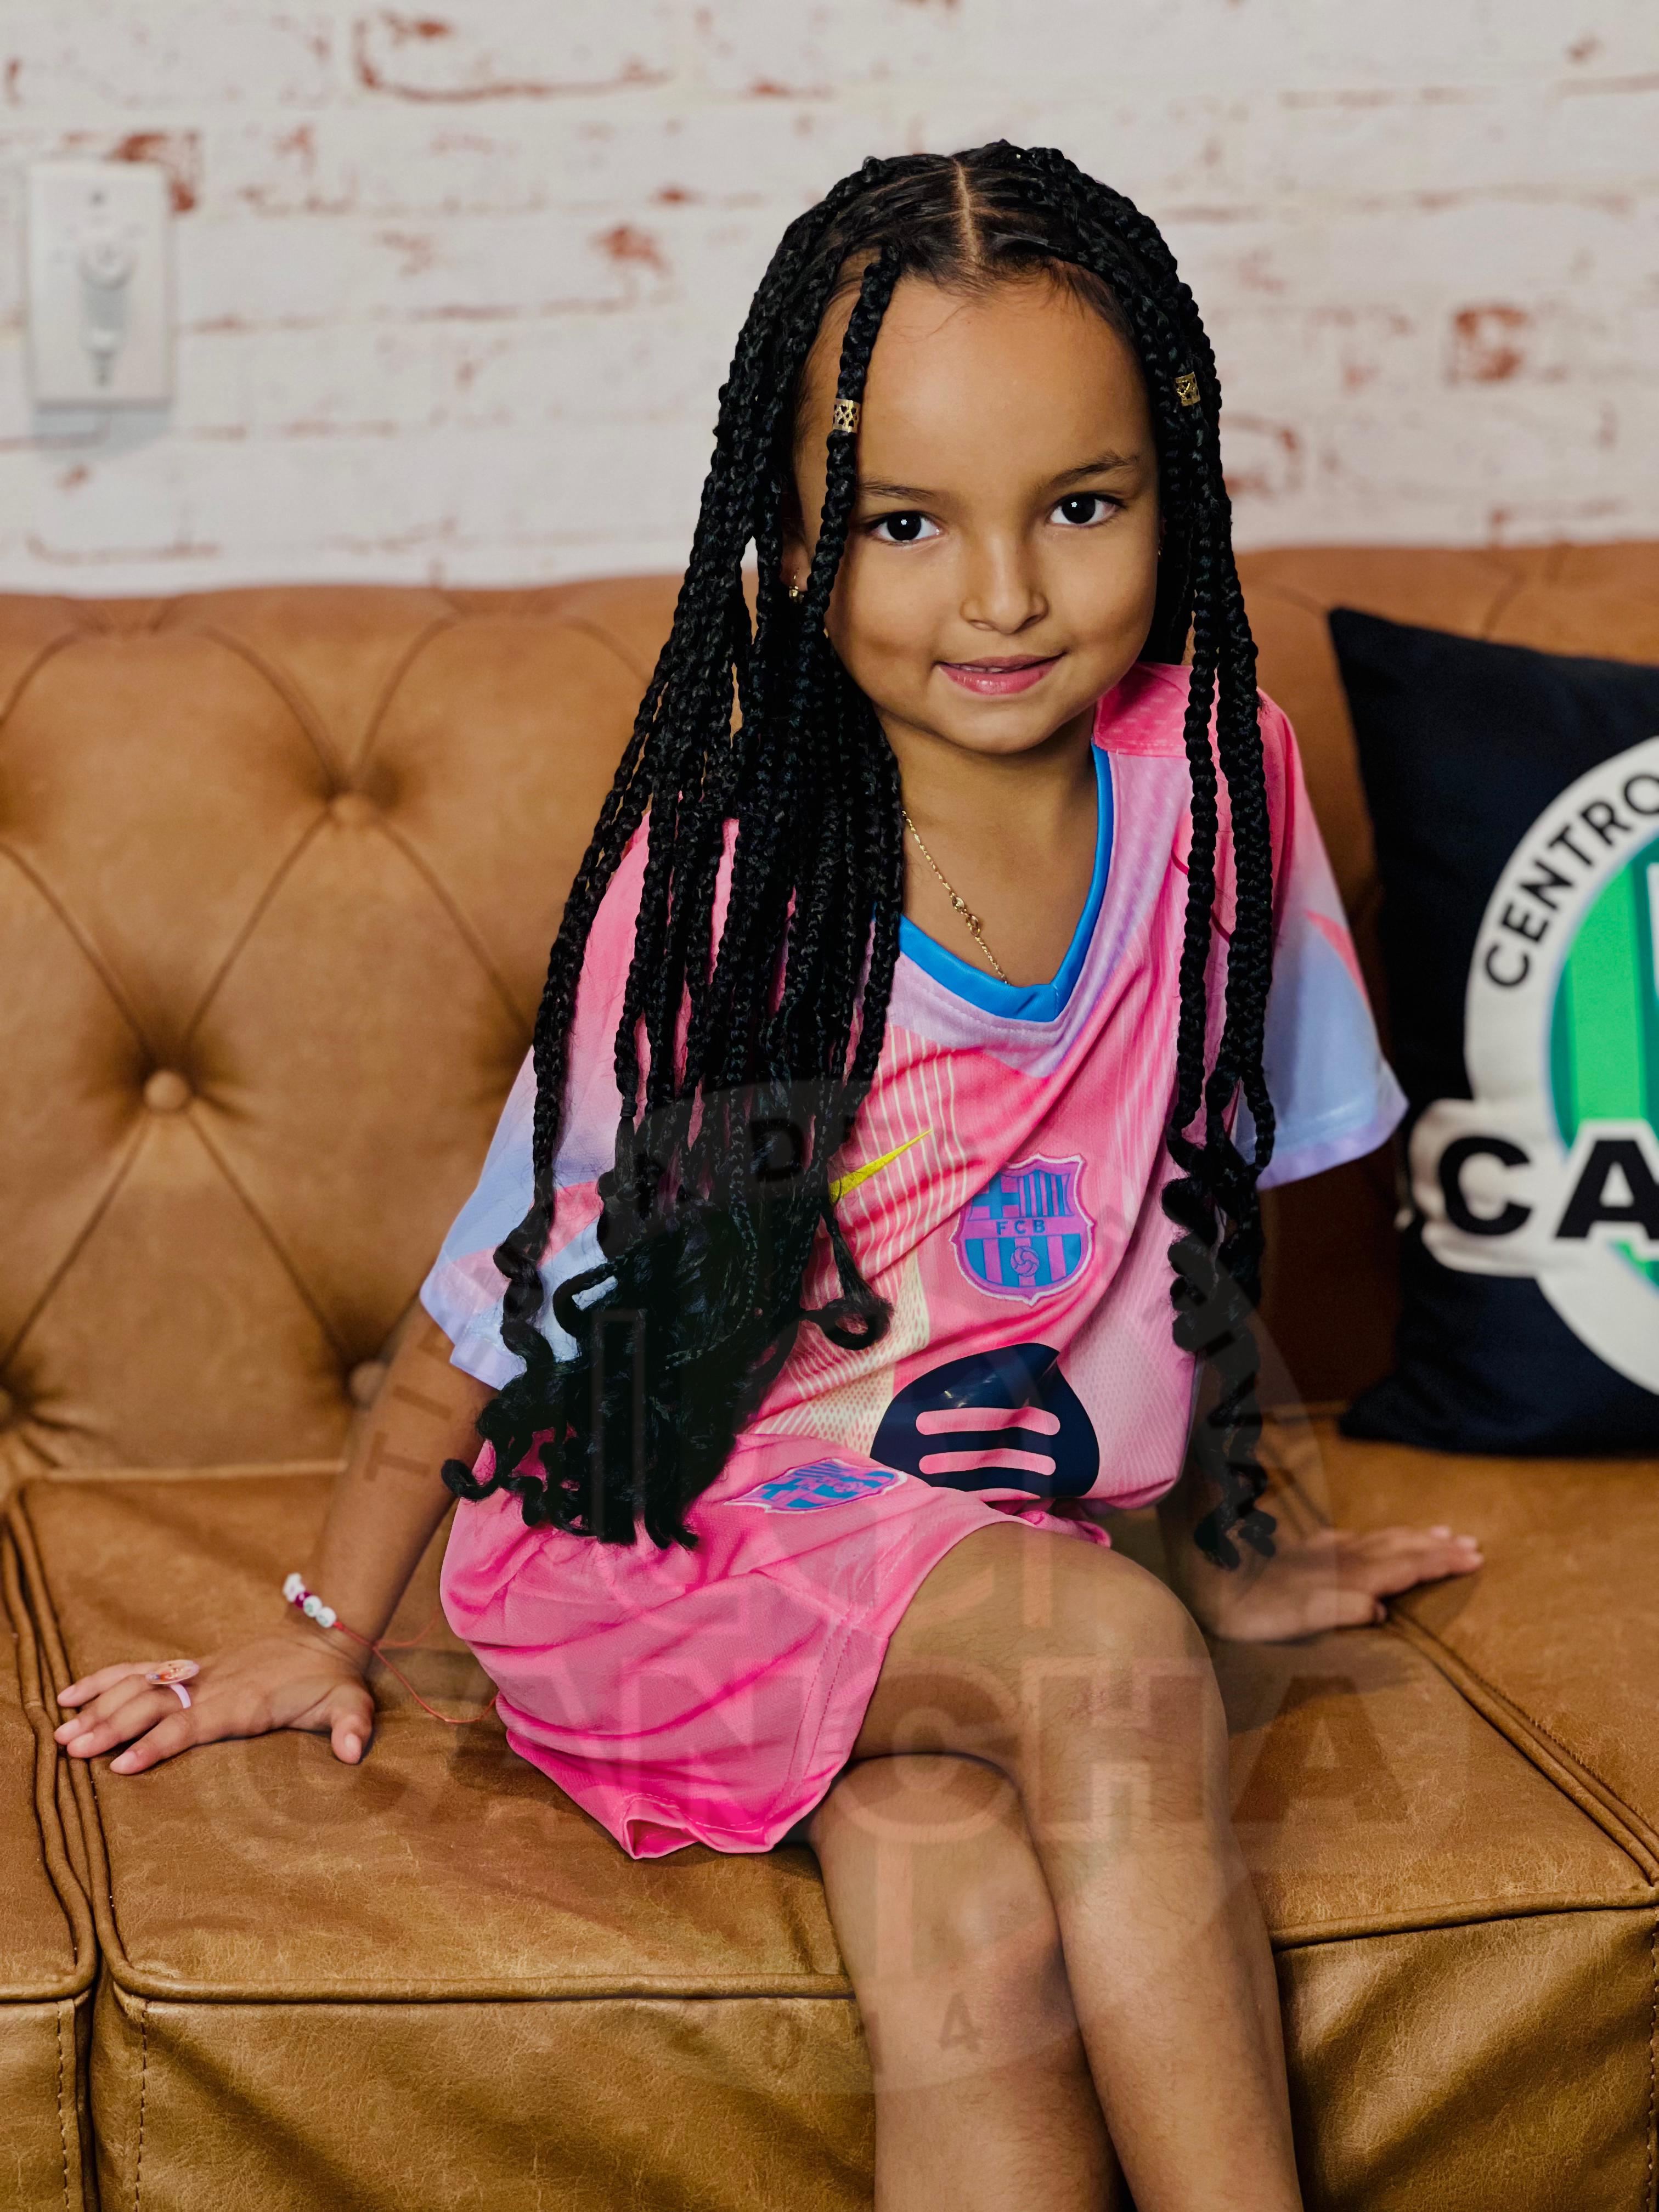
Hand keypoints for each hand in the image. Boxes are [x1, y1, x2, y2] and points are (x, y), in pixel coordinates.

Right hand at [54, 1626, 376, 1776]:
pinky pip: (140, 1670)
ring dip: (100, 1706)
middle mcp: (212, 1685)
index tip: (123, 1764)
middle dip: (112, 1727)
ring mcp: (197, 1674)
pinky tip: (72, 1694)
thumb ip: (351, 1728)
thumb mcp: (351, 1704)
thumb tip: (355, 1753)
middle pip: (153, 1705)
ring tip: (61, 1731)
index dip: (158, 1743)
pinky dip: (105, 1679)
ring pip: (139, 1685)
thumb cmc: (332, 1681)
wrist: (324, 1636)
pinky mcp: (189, 1668)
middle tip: (72, 1750)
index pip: (191, 1724)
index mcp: (242, 1702)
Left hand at [1192, 1523, 1483, 1643]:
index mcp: (1345, 1575)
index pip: (1405, 1565)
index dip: (1439, 1562)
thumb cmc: (1245, 1607)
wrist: (1202, 1570)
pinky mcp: (1301, 1549)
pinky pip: (1354, 1539)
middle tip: (1474, 1547)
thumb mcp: (1289, 1618)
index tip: (1475, 1558)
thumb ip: (1336, 1611)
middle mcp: (1339, 1558)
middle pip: (1399, 1548)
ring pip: (1379, 1540)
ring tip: (1443, 1534)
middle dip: (1436, 1548)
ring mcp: (1321, 1550)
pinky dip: (1377, 1539)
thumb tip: (1379, 1610)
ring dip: (1413, 1538)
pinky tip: (1376, 1541)